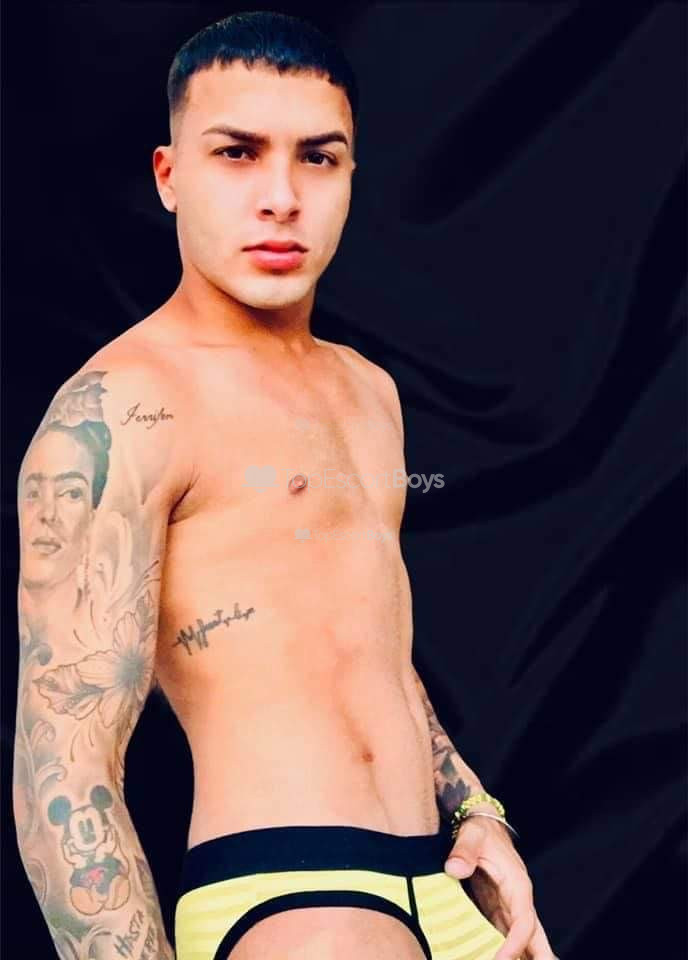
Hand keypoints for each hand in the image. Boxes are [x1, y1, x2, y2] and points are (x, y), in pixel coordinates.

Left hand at [444, 814, 556, 959]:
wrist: (481, 824)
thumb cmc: (480, 830)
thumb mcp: (472, 834)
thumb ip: (464, 851)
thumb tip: (454, 869)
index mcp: (517, 884)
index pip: (523, 921)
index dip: (515, 944)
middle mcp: (517, 900)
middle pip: (534, 936)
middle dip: (539, 957)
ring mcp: (508, 907)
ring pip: (522, 940)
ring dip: (521, 957)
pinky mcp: (497, 910)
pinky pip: (504, 936)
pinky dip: (504, 952)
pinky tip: (495, 959)